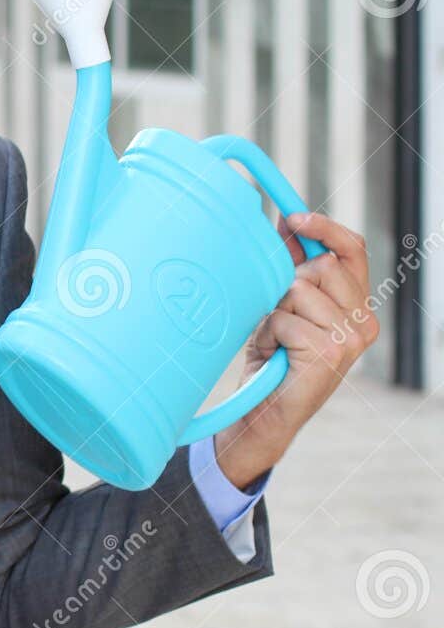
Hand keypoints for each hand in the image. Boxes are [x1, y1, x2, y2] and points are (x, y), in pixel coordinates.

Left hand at [213, 212, 377, 487]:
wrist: (264, 410)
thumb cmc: (273, 356)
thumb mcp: (282, 304)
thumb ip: (291, 266)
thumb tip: (285, 221)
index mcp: (356, 304)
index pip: (352, 249)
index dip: (324, 228)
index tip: (293, 217)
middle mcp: (363, 320)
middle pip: (320, 265)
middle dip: (286, 283)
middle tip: (277, 315)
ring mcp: (352, 337)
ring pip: (299, 288)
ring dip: (275, 310)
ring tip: (276, 338)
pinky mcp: (331, 351)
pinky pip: (285, 316)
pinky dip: (269, 331)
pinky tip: (275, 353)